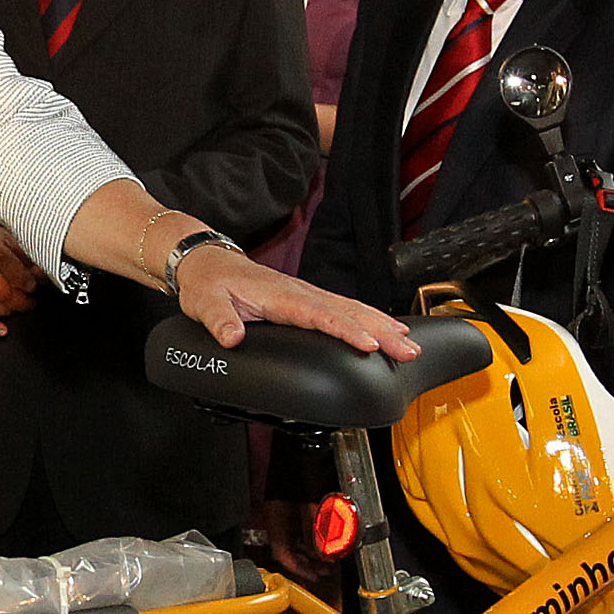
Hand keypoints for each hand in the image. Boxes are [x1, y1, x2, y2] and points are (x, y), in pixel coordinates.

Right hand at [0, 221, 41, 335]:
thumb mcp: (3, 236)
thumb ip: (22, 256)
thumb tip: (39, 274)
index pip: (6, 264)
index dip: (23, 279)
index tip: (33, 285)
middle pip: (0, 289)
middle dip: (21, 300)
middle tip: (30, 300)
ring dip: (10, 310)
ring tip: (19, 306)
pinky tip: (2, 328)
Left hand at [176, 248, 418, 358]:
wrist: (206, 263)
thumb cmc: (208, 283)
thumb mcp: (204, 304)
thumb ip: (219, 321)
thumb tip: (232, 338)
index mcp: (281, 296)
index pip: (322, 315)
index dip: (348, 331)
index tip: (370, 345)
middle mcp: (300, 292)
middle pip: (349, 312)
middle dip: (382, 331)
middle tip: (408, 351)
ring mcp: (306, 294)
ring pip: (352, 309)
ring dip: (383, 325)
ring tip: (409, 344)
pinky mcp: (307, 298)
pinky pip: (344, 308)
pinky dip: (369, 318)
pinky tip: (385, 330)